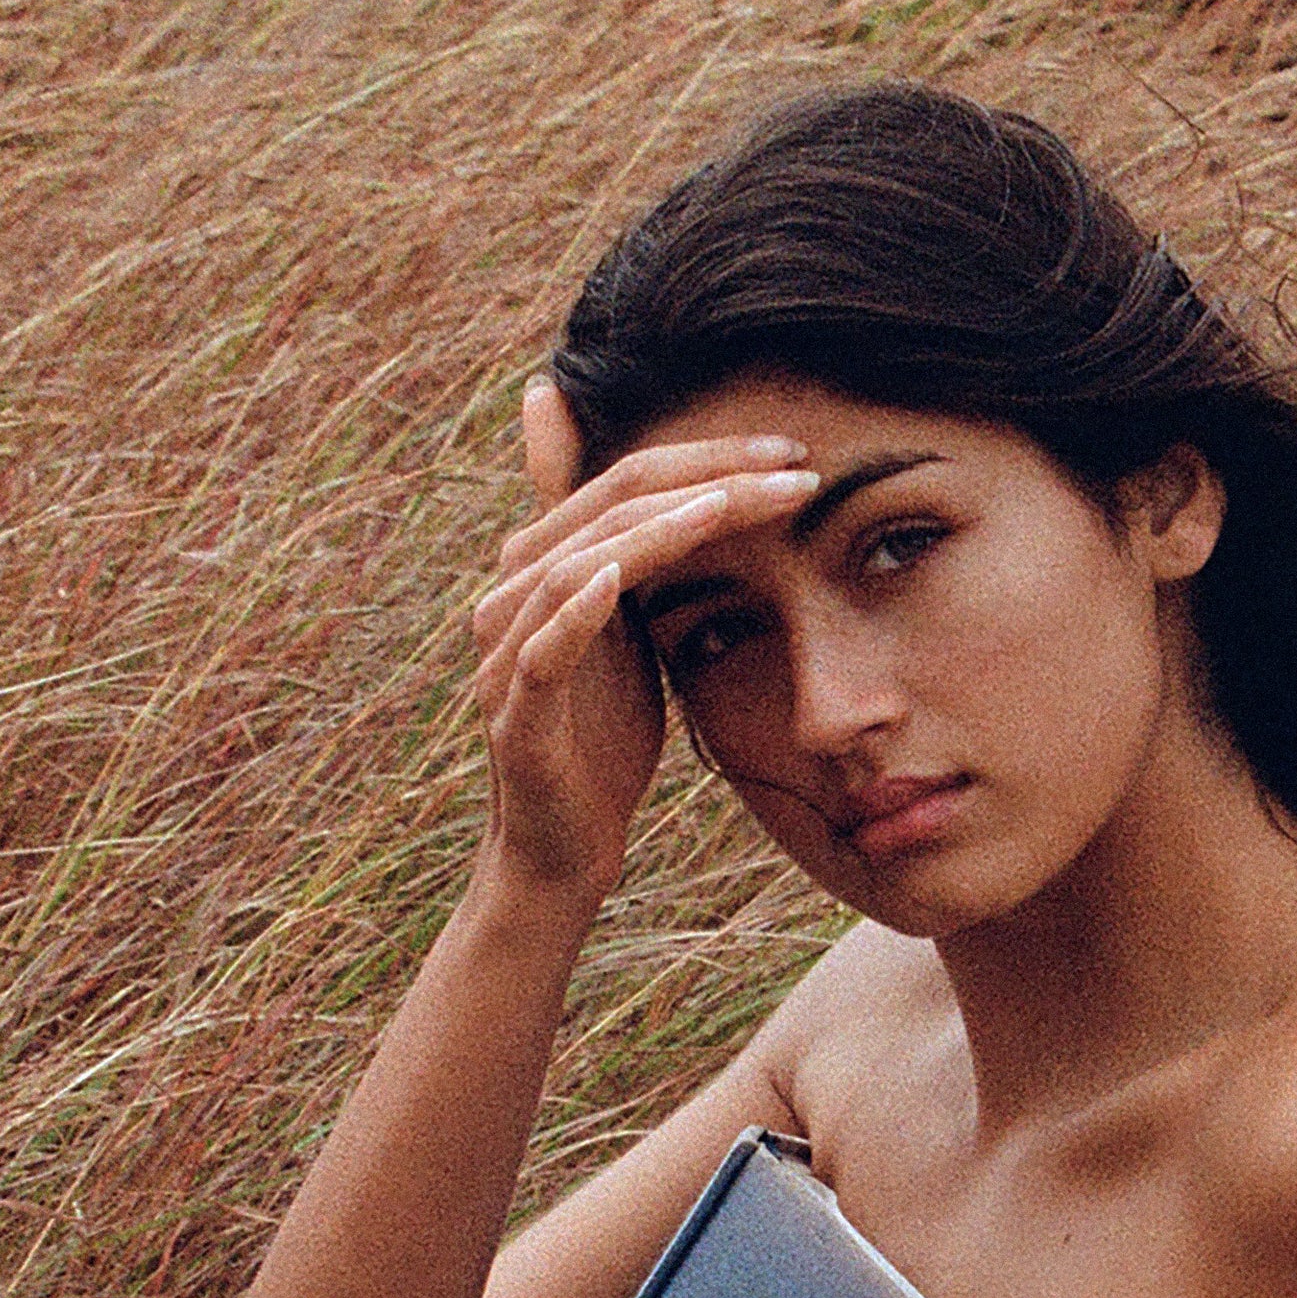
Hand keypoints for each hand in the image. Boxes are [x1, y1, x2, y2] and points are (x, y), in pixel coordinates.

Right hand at [456, 374, 815, 907]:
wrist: (564, 847)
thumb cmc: (600, 740)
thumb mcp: (628, 636)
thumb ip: (641, 563)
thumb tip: (692, 494)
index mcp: (544, 565)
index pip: (627, 480)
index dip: (706, 454)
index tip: (791, 449)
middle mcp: (512, 593)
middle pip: (609, 505)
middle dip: (705, 477)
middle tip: (792, 466)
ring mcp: (505, 654)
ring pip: (575, 564)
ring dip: (658, 531)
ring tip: (729, 506)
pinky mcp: (516, 716)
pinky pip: (541, 652)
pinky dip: (573, 612)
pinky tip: (612, 578)